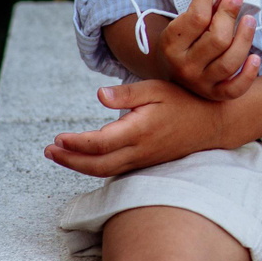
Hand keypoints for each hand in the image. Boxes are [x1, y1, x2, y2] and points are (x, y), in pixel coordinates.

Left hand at [44, 79, 230, 176]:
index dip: (76, 144)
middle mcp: (140, 150)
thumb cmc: (184, 101)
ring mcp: (143, 160)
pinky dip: (95, 168)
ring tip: (59, 155)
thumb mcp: (156, 89)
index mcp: (140, 130)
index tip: (58, 138)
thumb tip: (99, 95)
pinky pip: (116, 171)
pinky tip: (85, 160)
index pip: (100, 143)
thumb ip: (126, 94)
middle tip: (49, 151)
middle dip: (70, 160)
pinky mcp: (146, 163)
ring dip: (79, 166)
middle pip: (97, 165)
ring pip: (105, 171)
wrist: (212, 123)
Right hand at [155, 0, 260, 100]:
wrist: (170, 75)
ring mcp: (201, 83)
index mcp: (172, 45)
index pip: (196, 19)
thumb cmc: (181, 43)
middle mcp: (185, 66)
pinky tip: (256, 57)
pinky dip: (249, 74)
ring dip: (245, 38)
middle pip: (218, 39)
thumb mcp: (180, 25)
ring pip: (230, 62)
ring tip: (250, 20)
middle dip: (229, 15)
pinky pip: (236, 88)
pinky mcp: (215, 94)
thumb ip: (198, 9)